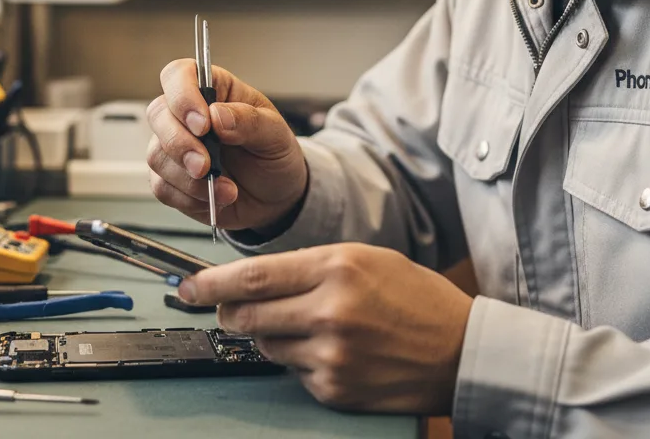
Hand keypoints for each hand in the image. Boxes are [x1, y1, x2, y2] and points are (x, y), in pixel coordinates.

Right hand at [147, 60, 307, 231]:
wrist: (275, 196)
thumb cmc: (273, 154)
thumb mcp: (275, 134)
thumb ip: (249, 121)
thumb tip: (217, 115)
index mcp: (214, 90)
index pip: (179, 75)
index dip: (183, 95)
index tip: (203, 124)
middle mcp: (187, 114)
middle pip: (158, 114)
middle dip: (179, 143)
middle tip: (206, 166)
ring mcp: (175, 146)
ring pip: (156, 154)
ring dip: (188, 178)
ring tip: (224, 188)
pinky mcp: (171, 178)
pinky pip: (162, 187)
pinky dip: (189, 197)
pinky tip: (215, 198)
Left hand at [178, 243, 473, 413]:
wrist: (462, 350)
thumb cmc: (416, 296)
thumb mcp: (366, 258)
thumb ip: (310, 267)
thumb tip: (256, 281)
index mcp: (338, 267)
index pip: (254, 275)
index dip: (211, 282)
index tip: (187, 286)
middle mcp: (330, 311)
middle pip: (248, 314)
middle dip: (228, 311)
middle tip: (224, 307)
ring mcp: (332, 356)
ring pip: (267, 344)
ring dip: (270, 334)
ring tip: (305, 323)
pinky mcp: (336, 390)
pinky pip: (295, 373)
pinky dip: (301, 360)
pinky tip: (332, 349)